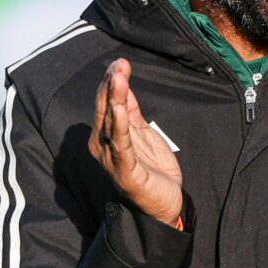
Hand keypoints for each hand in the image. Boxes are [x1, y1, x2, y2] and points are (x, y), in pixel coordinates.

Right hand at [88, 58, 183, 227]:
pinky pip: (122, 146)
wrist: (164, 203)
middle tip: (118, 65)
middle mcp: (104, 146)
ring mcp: (112, 159)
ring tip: (118, 79)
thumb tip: (122, 81)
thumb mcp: (141, 132)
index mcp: (106, 135)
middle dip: (111, 86)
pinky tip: (121, 109)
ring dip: (114, 99)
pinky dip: (120, 127)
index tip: (119, 63)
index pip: (105, 103)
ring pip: (111, 124)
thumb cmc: (150, 169)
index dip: (111, 82)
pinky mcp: (125, 172)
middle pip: (105, 110)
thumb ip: (131, 110)